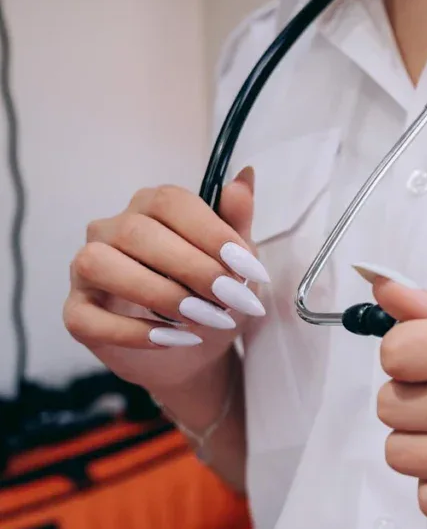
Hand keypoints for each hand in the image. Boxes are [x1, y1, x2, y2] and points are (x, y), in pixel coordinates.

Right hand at [63, 168, 268, 392]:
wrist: (198, 351)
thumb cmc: (214, 295)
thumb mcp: (236, 260)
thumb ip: (237, 220)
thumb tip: (245, 177)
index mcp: (150, 207)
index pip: (170, 202)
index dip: (211, 233)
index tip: (247, 268)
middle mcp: (110, 230)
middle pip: (136, 232)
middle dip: (192, 268)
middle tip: (231, 298)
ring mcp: (86, 270)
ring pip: (101, 265)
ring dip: (159, 294)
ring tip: (202, 318)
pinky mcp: (77, 312)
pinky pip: (88, 317)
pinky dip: (133, 332)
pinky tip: (172, 340)